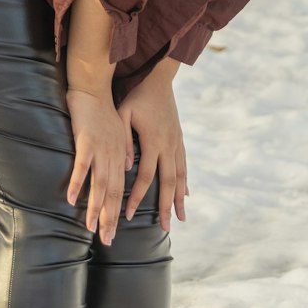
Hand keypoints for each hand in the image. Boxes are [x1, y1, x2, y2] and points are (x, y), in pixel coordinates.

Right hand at [65, 87, 131, 244]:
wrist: (93, 87)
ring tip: (91, 228)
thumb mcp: (117, 131)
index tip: (112, 232)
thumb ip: (122, 151)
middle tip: (106, 241)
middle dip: (109, 219)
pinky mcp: (86, 140)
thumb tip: (125, 169)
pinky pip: (82, 165)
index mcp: (120, 155)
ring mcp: (100, 149)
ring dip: (95, 207)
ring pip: (99, 184)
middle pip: (112, 192)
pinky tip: (70, 199)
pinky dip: (78, 182)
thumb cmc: (102, 110)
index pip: (119, 190)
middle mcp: (113, 155)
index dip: (115, 212)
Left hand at [117, 71, 188, 231]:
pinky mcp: (179, 139)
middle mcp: (168, 145)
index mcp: (153, 141)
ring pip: (180, 177)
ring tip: (180, 218)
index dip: (137, 197)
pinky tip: (185, 195)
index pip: (146, 176)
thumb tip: (126, 165)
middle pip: (168, 182)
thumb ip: (123, 139)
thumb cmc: (136, 95)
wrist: (159, 78)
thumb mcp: (123, 113)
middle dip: (166, 207)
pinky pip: (184, 165)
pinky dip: (185, 182)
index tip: (128, 215)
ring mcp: (176, 143)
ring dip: (179, 199)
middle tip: (165, 229)